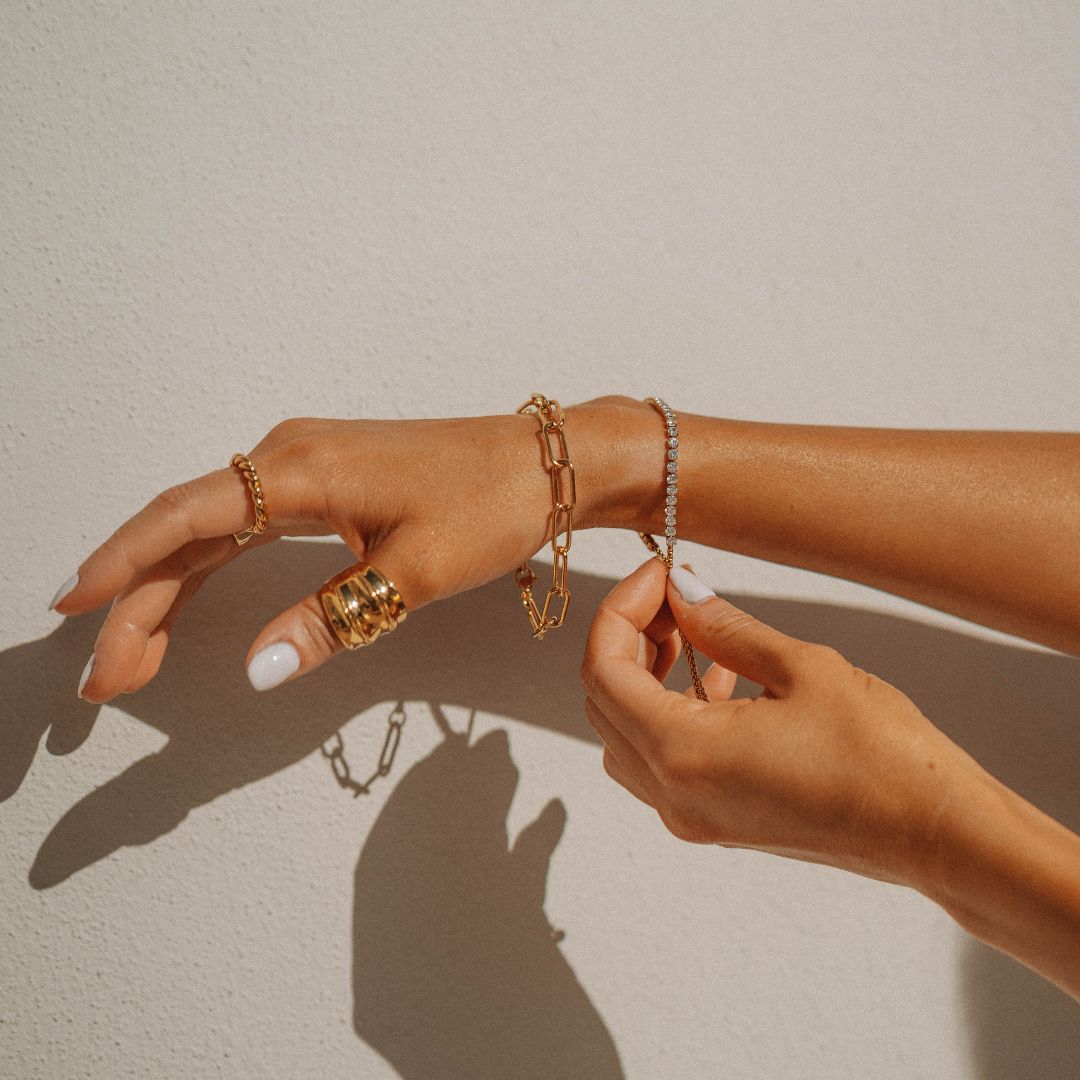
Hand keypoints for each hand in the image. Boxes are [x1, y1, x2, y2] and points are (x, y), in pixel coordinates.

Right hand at [53, 398, 652, 702]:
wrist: (549, 464)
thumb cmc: (493, 504)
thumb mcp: (413, 572)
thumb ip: (330, 618)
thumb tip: (257, 668)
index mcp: (301, 468)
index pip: (185, 519)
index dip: (123, 565)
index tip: (74, 610)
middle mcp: (290, 456)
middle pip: (186, 530)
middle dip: (139, 603)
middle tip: (107, 679)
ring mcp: (307, 464)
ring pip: (211, 529)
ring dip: (168, 589)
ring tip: (135, 656)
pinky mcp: (327, 481)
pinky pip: (246, 522)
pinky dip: (211, 564)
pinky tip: (189, 597)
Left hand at [579, 557, 988, 891]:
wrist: (935, 833)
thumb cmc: (881, 753)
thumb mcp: (800, 667)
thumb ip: (725, 627)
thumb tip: (680, 593)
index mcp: (683, 754)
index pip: (603, 669)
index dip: (621, 610)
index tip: (657, 572)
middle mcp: (672, 795)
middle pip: (603, 703)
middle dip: (627, 638)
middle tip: (672, 596)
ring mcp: (691, 816)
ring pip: (625, 736)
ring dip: (644, 677)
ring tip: (694, 633)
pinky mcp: (716, 823)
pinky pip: (661, 763)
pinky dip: (668, 714)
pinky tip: (719, 682)